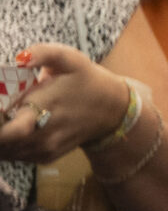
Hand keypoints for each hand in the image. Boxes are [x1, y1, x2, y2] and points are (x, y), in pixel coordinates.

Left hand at [0, 44, 128, 163]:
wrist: (113, 109)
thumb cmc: (86, 80)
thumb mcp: (70, 59)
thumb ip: (43, 53)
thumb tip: (20, 58)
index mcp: (44, 108)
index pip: (8, 132)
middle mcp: (43, 135)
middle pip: (2, 143)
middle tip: (1, 112)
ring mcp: (45, 149)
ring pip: (5, 152)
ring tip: (6, 117)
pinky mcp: (46, 157)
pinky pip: (14, 157)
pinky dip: (6, 146)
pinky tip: (10, 129)